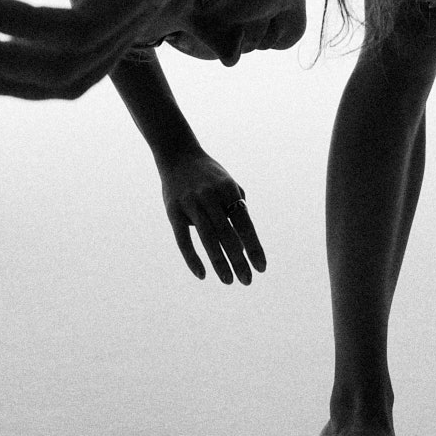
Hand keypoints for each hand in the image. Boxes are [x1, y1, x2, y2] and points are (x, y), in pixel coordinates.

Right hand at [160, 151, 265, 284]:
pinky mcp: (173, 211)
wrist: (178, 155)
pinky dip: (192, 258)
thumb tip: (246, 243)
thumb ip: (238, 208)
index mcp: (228, 190)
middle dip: (239, 260)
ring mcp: (191, 204)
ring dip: (220, 263)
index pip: (245, 224)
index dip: (254, 247)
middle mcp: (210, 196)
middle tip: (247, 281)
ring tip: (229, 281)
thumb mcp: (228, 184)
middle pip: (228, 235)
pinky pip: (183, 239)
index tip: (262, 268)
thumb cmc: (208, 175)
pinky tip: (202, 274)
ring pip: (208, 239)